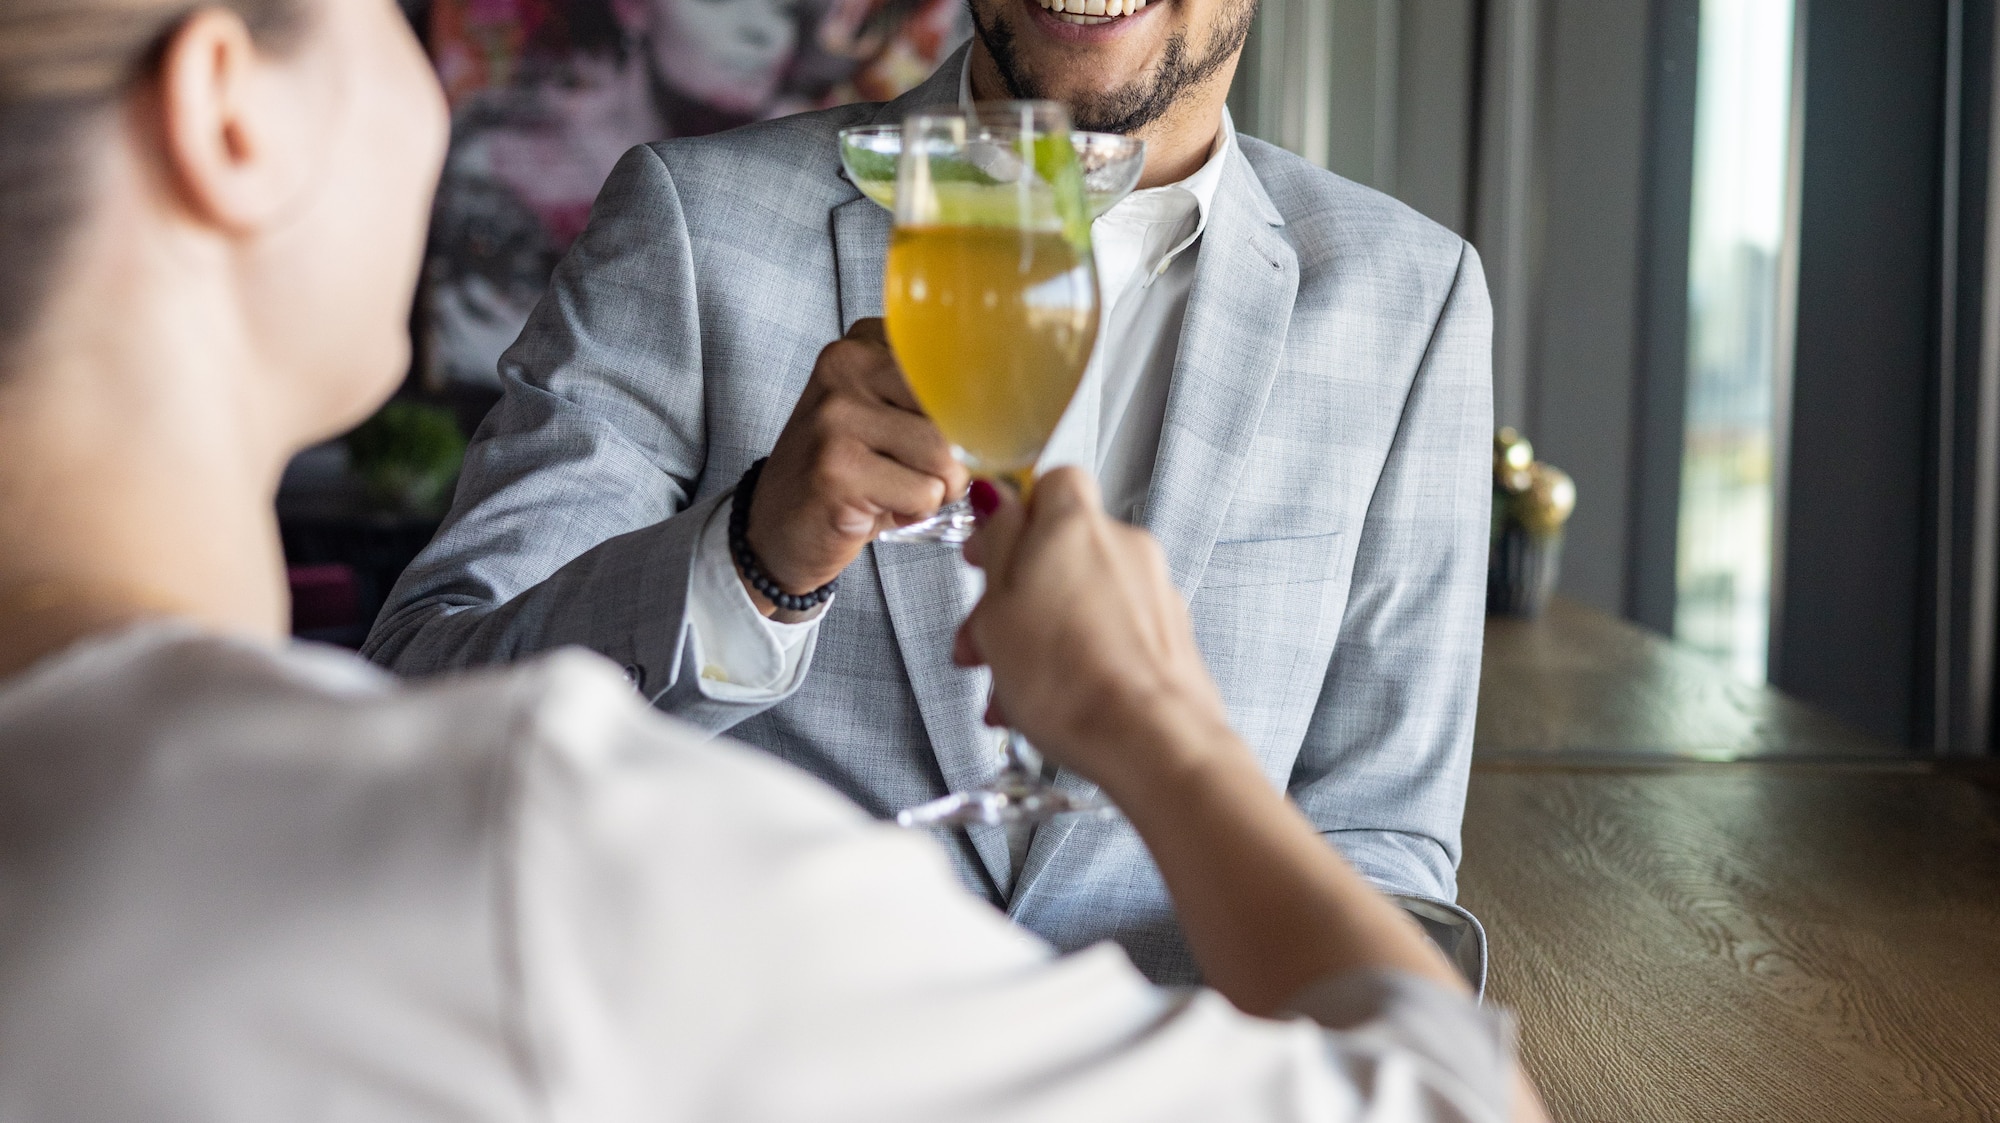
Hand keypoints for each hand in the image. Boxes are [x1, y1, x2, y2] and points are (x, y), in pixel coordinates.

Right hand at [745, 319, 966, 612]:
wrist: (777, 526)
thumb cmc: (847, 472)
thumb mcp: (887, 415)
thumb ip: (937, 397)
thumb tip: (1014, 412)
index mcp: (864, 341)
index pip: (957, 361)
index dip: (970, 410)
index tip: (954, 430)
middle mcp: (845, 365)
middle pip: (955, 409)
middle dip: (957, 455)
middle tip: (923, 473)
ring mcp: (836, 416)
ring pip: (944, 455)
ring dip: (938, 489)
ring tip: (901, 490)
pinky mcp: (836, 468)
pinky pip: (924, 493)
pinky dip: (916, 511)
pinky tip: (882, 507)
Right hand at [953, 469, 1234, 795]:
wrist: (1151, 742)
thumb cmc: (1071, 682)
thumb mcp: (998, 607)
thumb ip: (998, 545)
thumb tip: (997, 503)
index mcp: (1077, 526)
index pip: (1050, 483)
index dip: (1014, 518)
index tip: (987, 555)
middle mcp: (1126, 548)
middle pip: (1061, 552)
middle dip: (1016, 597)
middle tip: (984, 641)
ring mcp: (1155, 594)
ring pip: (1082, 601)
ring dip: (1041, 638)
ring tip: (1009, 692)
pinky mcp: (1170, 639)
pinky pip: (1112, 634)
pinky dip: (1080, 658)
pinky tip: (1052, 702)